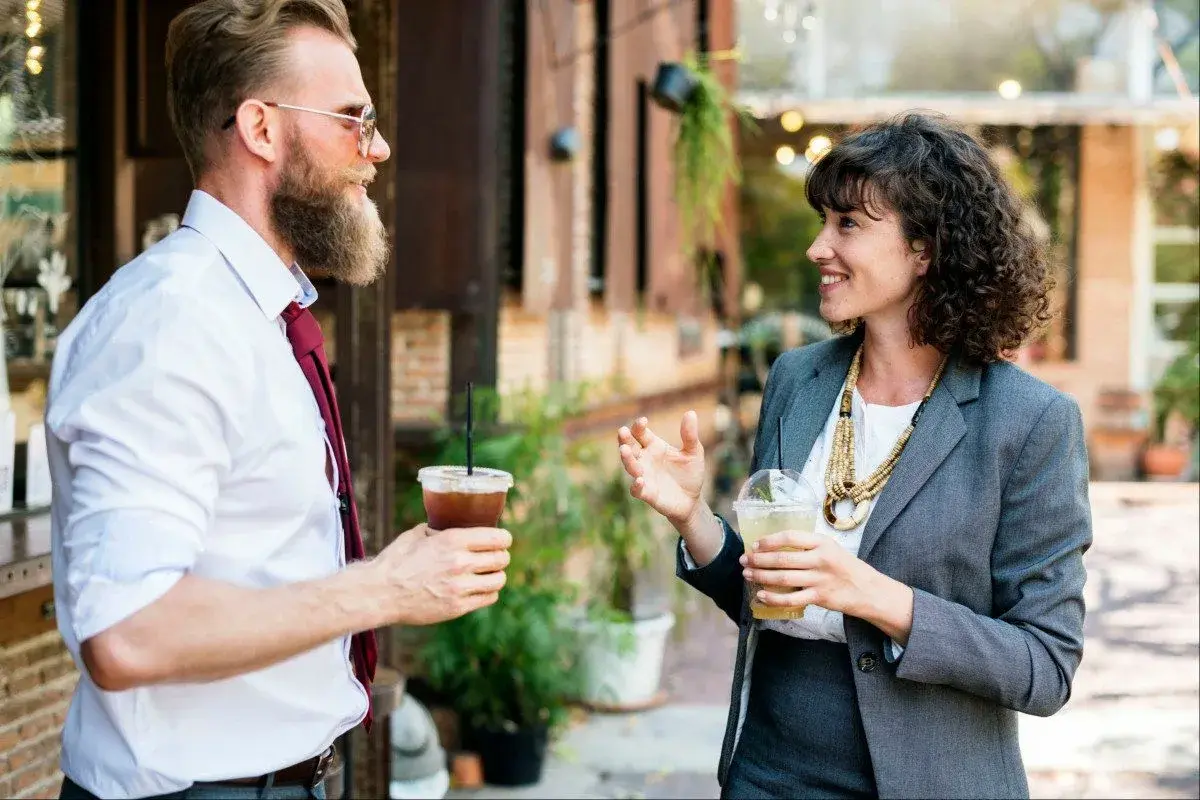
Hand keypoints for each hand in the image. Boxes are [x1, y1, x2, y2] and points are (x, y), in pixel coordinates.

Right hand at [369, 524, 510, 625]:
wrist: (380, 593)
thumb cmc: (395, 562)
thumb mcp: (415, 535)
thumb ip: (437, 530)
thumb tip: (446, 525)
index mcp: (452, 540)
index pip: (497, 538)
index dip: (504, 539)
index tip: (503, 540)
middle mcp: (460, 563)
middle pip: (501, 559)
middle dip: (501, 556)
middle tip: (496, 557)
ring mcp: (460, 587)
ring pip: (499, 580)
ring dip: (496, 575)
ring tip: (489, 574)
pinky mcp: (457, 607)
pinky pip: (488, 598)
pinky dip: (488, 592)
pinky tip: (480, 588)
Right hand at [617, 411, 705, 526]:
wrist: (692, 500)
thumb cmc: (690, 474)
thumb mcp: (694, 452)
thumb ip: (690, 435)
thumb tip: (691, 413)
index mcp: (654, 446)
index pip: (640, 433)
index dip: (638, 426)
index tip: (643, 421)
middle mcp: (645, 460)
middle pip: (629, 447)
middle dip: (624, 440)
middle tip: (622, 431)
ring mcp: (644, 476)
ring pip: (630, 466)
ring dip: (627, 459)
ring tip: (624, 450)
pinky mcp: (648, 494)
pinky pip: (637, 490)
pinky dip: (636, 486)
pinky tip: (640, 480)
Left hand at [740, 530, 912, 639]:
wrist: (867, 589)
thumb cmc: (844, 566)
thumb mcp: (829, 548)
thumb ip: (806, 546)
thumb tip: (774, 546)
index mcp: (821, 542)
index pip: (790, 537)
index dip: (769, 541)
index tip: (756, 544)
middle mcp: (820, 559)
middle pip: (782, 558)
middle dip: (758, 560)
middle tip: (744, 560)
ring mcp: (820, 579)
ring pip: (783, 578)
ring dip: (761, 576)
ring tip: (748, 574)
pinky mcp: (819, 597)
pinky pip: (791, 599)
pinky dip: (773, 598)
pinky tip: (761, 595)